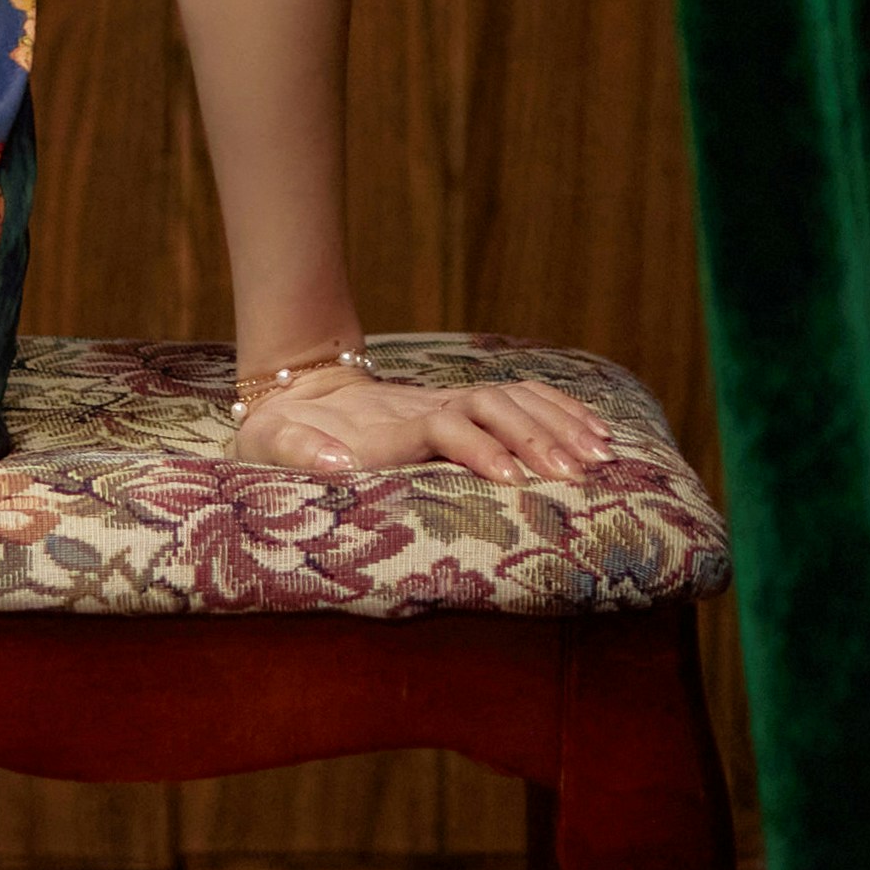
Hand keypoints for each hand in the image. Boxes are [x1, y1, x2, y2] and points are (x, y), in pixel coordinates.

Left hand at [222, 345, 631, 484]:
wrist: (294, 390)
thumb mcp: (269, 442)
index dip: (479, 448)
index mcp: (386, 427)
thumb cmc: (278, 433)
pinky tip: (595, 429)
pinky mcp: (458, 407)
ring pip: (513, 399)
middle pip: (492, 407)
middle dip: (536, 437)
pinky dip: (558, 409)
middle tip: (576, 475)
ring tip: (600, 456)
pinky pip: (518, 399)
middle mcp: (425, 409)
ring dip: (557, 422)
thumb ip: (298, 450)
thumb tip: (339, 460)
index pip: (445, 427)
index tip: (513, 479)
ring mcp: (444, 403)